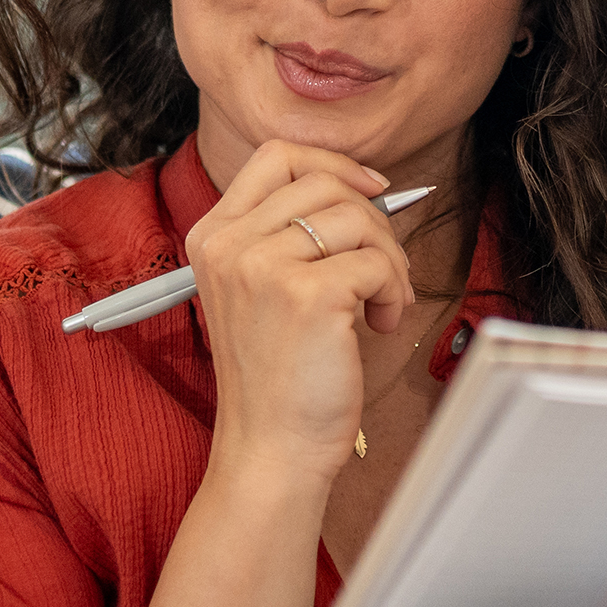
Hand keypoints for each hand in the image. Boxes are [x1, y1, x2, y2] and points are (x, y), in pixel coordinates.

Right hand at [187, 141, 417, 485]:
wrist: (271, 449)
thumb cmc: (278, 378)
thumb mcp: (261, 290)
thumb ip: (288, 236)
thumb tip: (362, 188)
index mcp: (213, 237)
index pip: (277, 157)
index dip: (334, 163)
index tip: (372, 190)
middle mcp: (230, 244)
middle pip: (325, 182)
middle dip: (375, 222)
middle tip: (382, 272)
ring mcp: (263, 266)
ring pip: (359, 218)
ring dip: (390, 261)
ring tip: (382, 305)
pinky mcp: (306, 295)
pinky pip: (377, 263)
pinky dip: (393, 293)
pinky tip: (379, 326)